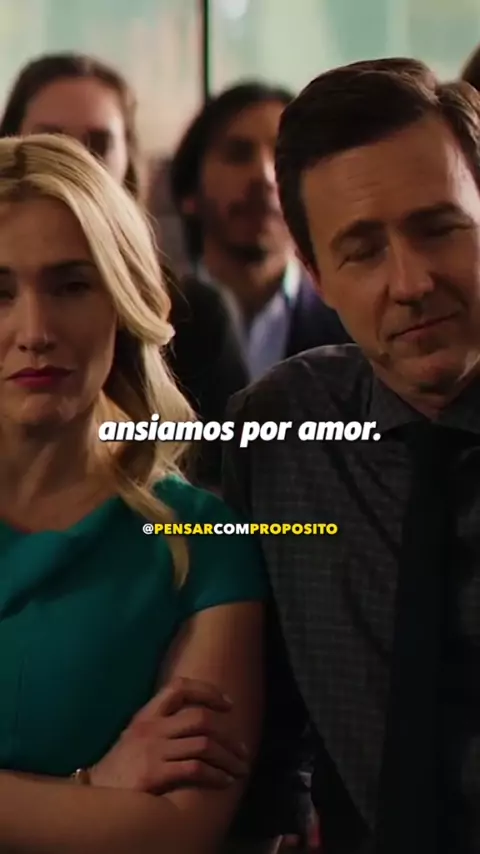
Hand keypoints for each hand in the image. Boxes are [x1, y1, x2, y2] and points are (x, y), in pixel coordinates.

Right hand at [90, 677, 248, 793]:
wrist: (94, 798)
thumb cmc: (120, 769)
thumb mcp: (137, 737)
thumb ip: (162, 725)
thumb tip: (201, 723)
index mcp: (146, 715)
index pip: (179, 686)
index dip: (208, 691)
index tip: (228, 705)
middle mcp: (151, 727)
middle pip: (200, 718)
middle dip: (228, 734)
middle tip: (243, 749)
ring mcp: (152, 750)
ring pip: (204, 744)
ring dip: (228, 757)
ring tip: (240, 769)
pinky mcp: (154, 774)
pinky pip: (196, 769)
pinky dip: (216, 775)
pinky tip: (225, 782)